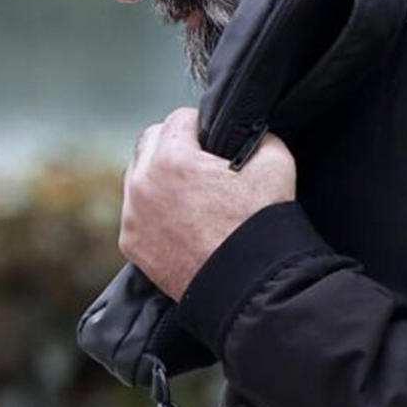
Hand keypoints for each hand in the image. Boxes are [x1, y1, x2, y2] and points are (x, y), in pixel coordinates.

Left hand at [119, 107, 296, 298]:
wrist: (250, 287)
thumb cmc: (261, 226)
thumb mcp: (275, 163)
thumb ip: (257, 134)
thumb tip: (247, 131)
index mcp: (172, 159)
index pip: (179, 119)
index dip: (202, 125)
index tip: (214, 140)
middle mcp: (142, 183)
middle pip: (150, 142)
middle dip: (174, 145)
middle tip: (200, 162)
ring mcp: (132, 214)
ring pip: (138, 176)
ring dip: (158, 176)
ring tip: (191, 192)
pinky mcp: (131, 241)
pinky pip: (136, 211)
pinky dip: (153, 210)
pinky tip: (180, 220)